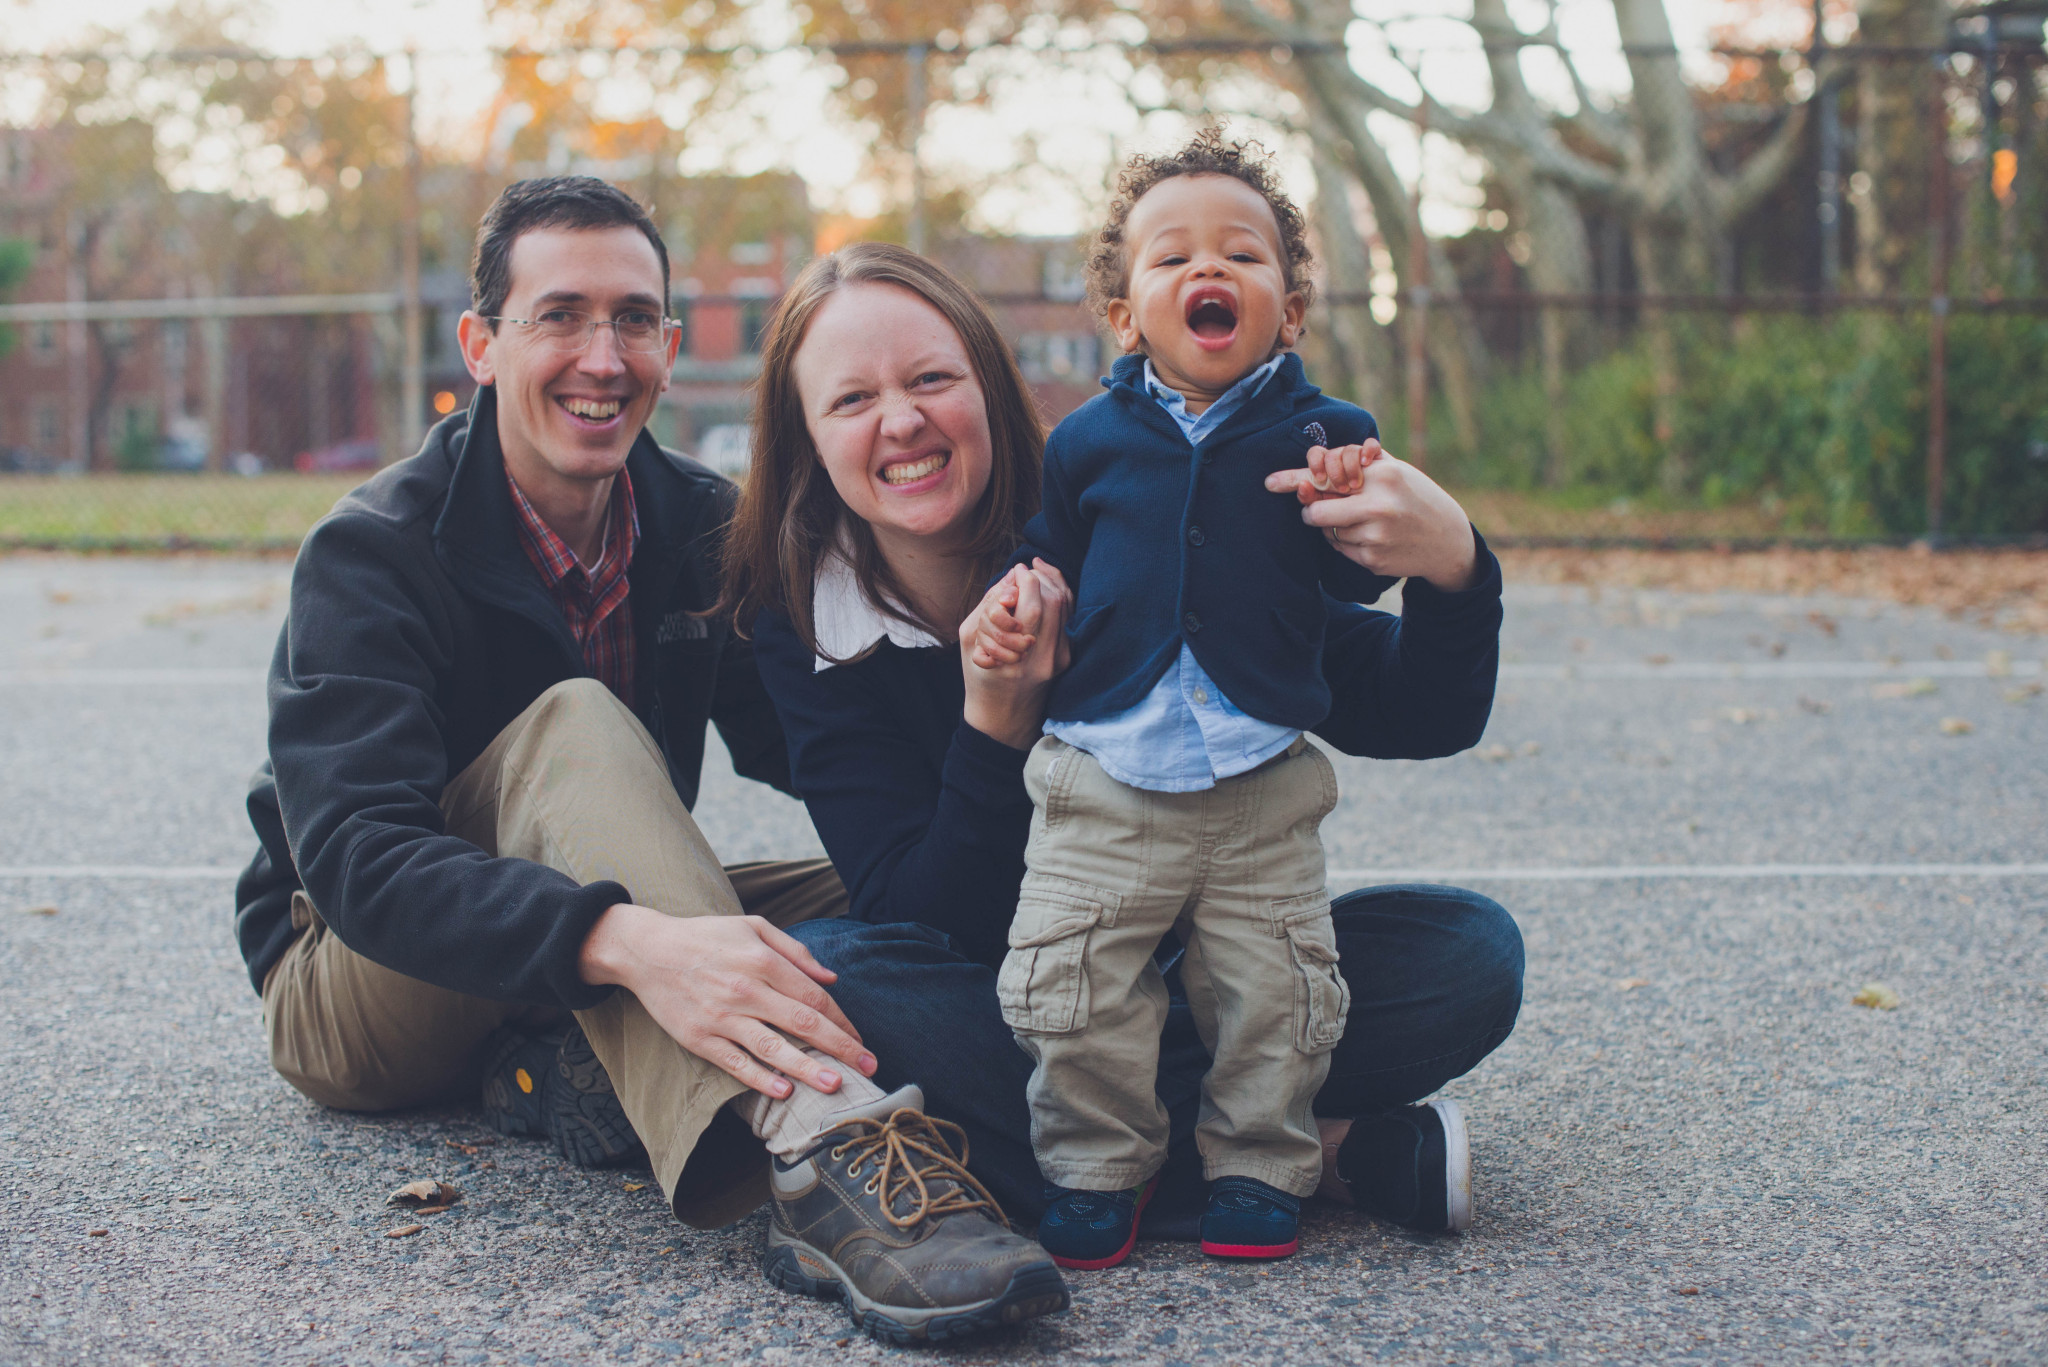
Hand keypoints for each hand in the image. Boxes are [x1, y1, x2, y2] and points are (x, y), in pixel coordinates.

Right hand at [578, 903, 875, 1099]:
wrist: (647, 951)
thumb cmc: (706, 937)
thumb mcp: (753, 928)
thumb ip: (795, 952)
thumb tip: (831, 978)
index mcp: (762, 961)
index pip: (813, 997)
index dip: (842, 1020)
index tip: (860, 1039)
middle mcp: (745, 989)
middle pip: (803, 1023)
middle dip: (841, 1047)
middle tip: (868, 1067)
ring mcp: (721, 1016)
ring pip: (773, 1047)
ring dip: (808, 1068)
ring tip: (836, 1084)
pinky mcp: (699, 1037)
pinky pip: (735, 1062)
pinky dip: (760, 1078)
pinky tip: (785, 1090)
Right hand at [960, 560, 1070, 748]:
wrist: (1003, 715)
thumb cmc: (980, 676)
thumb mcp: (970, 639)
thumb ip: (989, 606)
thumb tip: (1012, 577)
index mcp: (1018, 655)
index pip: (1032, 605)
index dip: (1026, 579)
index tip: (1018, 569)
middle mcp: (1046, 657)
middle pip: (1054, 602)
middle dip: (1041, 577)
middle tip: (1027, 569)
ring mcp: (1060, 659)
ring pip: (1066, 607)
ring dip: (1052, 583)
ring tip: (1038, 570)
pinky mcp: (1066, 657)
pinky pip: (1068, 618)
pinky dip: (1059, 596)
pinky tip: (1047, 585)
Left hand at [1265, 440, 1478, 591]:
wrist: (1446, 539)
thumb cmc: (1414, 496)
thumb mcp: (1395, 470)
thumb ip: (1358, 463)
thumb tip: (1315, 463)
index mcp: (1382, 476)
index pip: (1327, 477)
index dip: (1294, 480)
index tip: (1269, 482)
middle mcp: (1378, 507)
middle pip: (1316, 513)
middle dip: (1311, 511)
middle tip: (1316, 508)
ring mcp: (1375, 537)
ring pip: (1327, 532)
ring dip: (1333, 527)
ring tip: (1361, 521)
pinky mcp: (1373, 560)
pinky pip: (1340, 549)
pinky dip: (1346, 542)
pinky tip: (1370, 536)